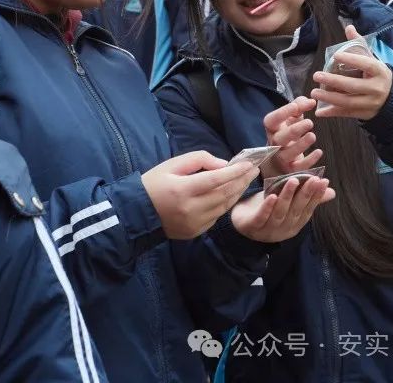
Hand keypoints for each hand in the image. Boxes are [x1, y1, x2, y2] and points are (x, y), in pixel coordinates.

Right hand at [142, 151, 258, 238]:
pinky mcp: (196, 232)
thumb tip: (223, 165)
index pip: (216, 180)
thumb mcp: (172, 164)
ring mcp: (194, 223)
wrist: (138, 213)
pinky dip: (225, 204)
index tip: (249, 164)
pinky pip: (216, 216)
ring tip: (246, 180)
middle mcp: (191, 209)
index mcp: (183, 190)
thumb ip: (198, 160)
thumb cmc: (153, 184)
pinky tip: (231, 194)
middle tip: (253, 170)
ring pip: (224, 207)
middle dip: (241, 181)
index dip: (234, 172)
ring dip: (237, 193)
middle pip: (224, 194)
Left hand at [231, 175, 335, 242]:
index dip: (316, 196)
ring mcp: (268, 230)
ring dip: (287, 196)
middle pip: (296, 210)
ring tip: (293, 181)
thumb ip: (307, 199)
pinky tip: (272, 196)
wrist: (240, 223)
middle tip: (313, 178)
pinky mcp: (253, 227)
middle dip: (305, 194)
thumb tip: (331, 192)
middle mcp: (284, 230)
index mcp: (294, 225)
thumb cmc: (267, 211)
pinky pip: (262, 217)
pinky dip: (267, 207)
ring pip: (280, 212)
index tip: (323, 181)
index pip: (308, 209)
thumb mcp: (288, 204)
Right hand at [261, 96, 321, 176]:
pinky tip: (319, 152)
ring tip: (312, 136)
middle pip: (280, 138)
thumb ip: (299, 106)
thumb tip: (310, 100)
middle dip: (294, 130)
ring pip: (288, 153)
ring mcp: (282, 157)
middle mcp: (274, 143)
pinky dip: (309, 160)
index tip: (296, 106)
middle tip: (310, 123)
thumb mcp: (290, 119)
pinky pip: (299, 167)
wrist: (279, 160)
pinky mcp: (291, 169)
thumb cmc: (287, 134)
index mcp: (272, 129)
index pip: (271, 120)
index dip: (282, 113)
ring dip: (301, 145)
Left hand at [310, 25, 391, 120]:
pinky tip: (319, 111)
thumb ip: (359, 44)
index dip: (351, 60)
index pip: (366, 64)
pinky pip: (347, 114)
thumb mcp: (372, 59)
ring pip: (348, 102)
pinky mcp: (366, 114)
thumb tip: (348, 27)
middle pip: (353, 85)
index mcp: (380, 71)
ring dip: (329, 98)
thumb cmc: (377, 75)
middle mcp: (377, 88)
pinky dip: (333, 113)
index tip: (335, 55)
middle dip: (334, 81)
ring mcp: (372, 103)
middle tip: (316, 75)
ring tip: (314, 92)